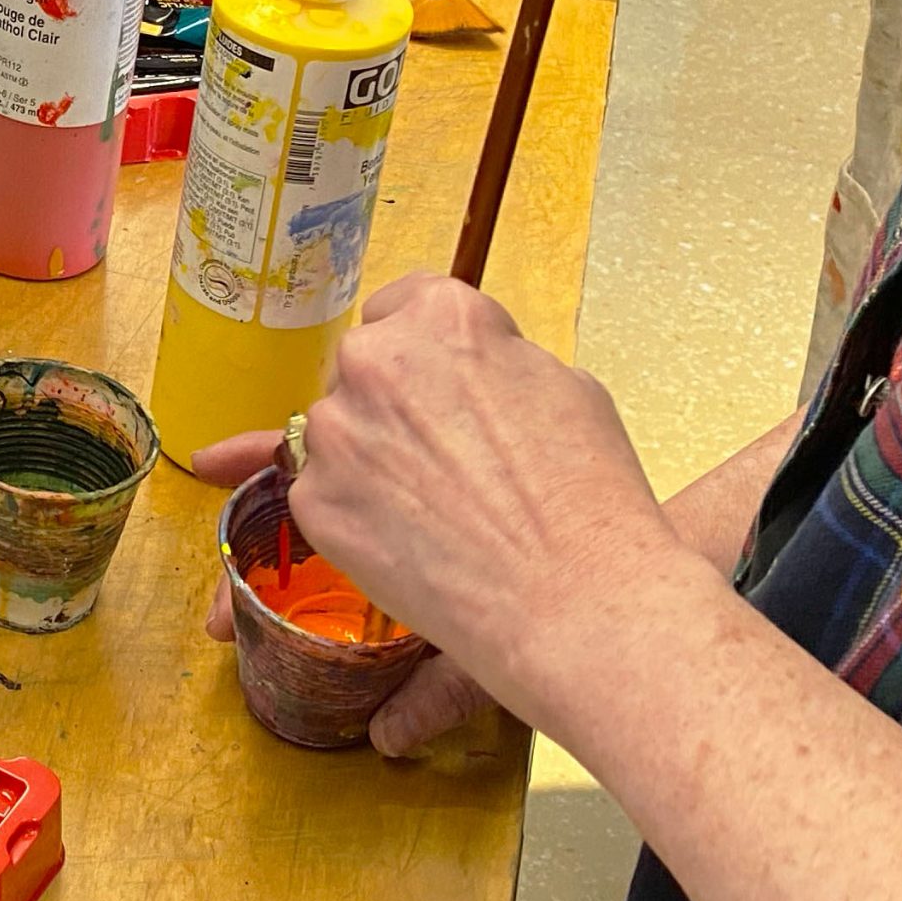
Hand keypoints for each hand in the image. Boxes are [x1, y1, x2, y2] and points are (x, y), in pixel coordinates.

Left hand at [201, 276, 679, 734]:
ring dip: (373, 456)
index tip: (443, 381)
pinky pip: (326, 491)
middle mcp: (373, 359)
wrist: (571, 597)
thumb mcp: (564, 385)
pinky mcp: (314, 499)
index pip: (404, 303)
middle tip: (448, 455)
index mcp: (439, 315)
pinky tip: (413, 541)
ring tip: (438, 509)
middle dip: (397, 401)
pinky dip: (357, 512)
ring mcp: (335, 431)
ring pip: (342, 431)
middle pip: (367, 366)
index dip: (429, 348)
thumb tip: (470, 368)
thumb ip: (495, 358)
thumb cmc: (587, 494)